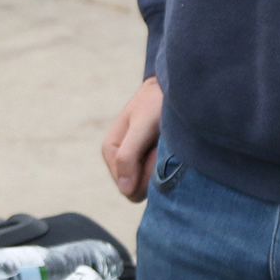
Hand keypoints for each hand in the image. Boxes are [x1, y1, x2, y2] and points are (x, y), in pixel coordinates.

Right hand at [102, 77, 163, 202]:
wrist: (169, 88)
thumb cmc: (154, 103)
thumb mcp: (142, 127)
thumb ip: (128, 156)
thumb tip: (124, 190)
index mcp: (110, 150)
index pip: (128, 187)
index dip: (146, 174)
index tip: (156, 152)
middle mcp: (120, 159)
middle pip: (138, 188)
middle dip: (154, 171)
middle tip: (163, 146)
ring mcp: (134, 160)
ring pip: (149, 184)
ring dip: (162, 167)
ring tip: (166, 143)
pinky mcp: (147, 160)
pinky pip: (157, 177)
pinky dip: (168, 165)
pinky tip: (169, 147)